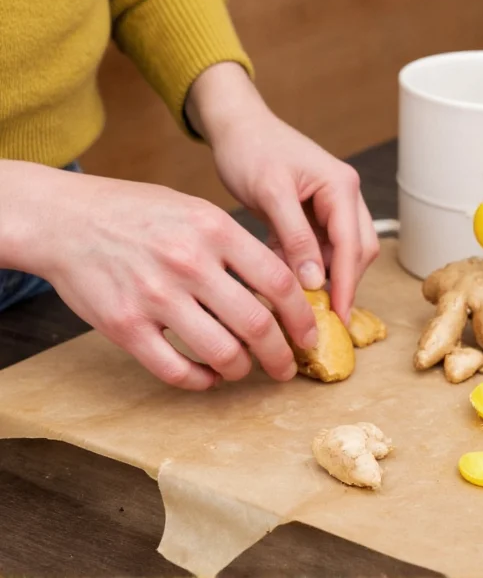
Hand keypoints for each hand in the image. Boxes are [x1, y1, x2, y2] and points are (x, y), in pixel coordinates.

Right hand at [30, 172, 316, 389]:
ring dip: (241, 370)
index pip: (279, 282)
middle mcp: (189, 262)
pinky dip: (200, 381)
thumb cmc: (137, 214)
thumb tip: (284, 287)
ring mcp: (155, 296)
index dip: (302, 316)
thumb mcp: (195, 210)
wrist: (65, 219)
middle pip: (257, 324)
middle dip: (281, 355)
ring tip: (244, 370)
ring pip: (221, 353)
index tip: (309, 335)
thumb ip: (237, 245)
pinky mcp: (125, 325)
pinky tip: (207, 376)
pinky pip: (175, 370)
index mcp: (214, 229)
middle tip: (286, 368)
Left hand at [186, 63, 378, 322]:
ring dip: (323, 278)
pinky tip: (285, 281)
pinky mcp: (313, 217)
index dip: (347, 285)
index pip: (353, 245)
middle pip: (356, 253)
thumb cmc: (251, 149)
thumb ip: (296, 237)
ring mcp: (331, 208)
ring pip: (339, 255)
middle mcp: (345, 198)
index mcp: (342, 187)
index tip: (339, 317)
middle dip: (342, 284)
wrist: (234, 126)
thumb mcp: (271, 193)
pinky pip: (318, 251)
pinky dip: (305, 268)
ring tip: (300, 304)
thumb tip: (316, 281)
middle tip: (319, 318)